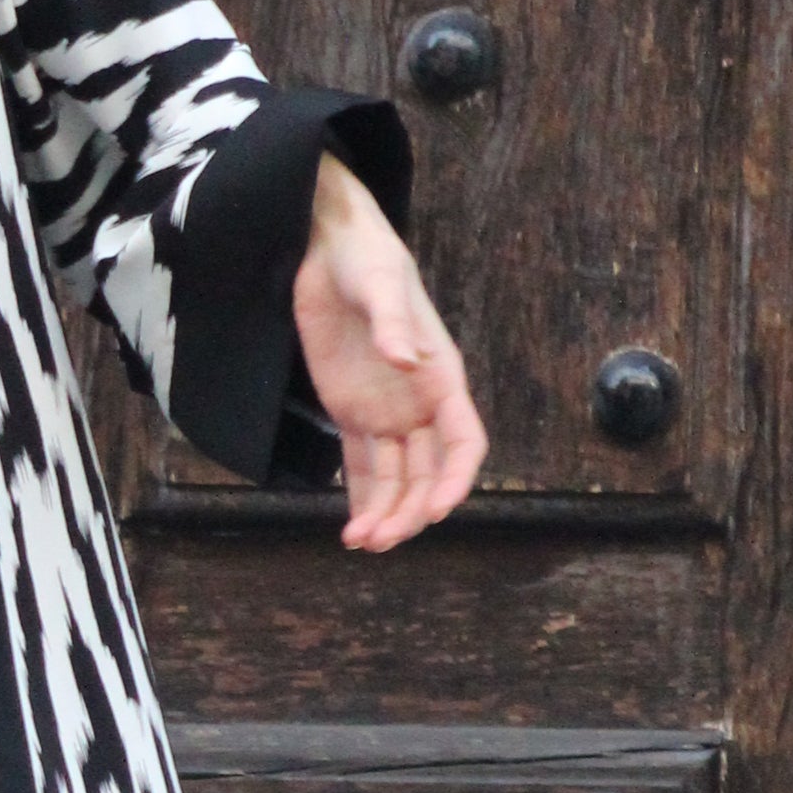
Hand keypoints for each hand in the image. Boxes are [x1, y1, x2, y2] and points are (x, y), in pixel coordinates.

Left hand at [290, 157, 487, 553]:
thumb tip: (407, 358)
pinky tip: (351, 529)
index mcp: (442, 378)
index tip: (439, 509)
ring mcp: (387, 412)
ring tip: (361, 542)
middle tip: (382, 537)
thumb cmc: (367, 260)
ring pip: (396, 479)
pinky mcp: (353, 414)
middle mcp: (420, 404)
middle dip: (411, 509)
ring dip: (385, 513)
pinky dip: (361, 499)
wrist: (329, 250)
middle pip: (428, 472)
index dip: (456, 477)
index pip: (463, 441)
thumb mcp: (380, 284)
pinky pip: (363, 467)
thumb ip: (393, 323)